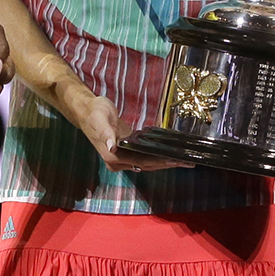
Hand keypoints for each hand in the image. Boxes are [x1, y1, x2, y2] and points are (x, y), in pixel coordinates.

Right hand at [77, 94, 192, 171]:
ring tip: (183, 160)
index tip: (175, 161)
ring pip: (147, 162)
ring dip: (164, 162)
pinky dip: (157, 156)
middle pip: (147, 165)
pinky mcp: (126, 150)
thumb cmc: (94, 113)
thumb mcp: (100, 120)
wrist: (86, 110)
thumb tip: (112, 146)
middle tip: (187, 162)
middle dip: (167, 164)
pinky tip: (168, 154)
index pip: (141, 162)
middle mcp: (117, 161)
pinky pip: (144, 156)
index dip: (159, 162)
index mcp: (112, 156)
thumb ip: (106, 134)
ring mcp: (122, 157)